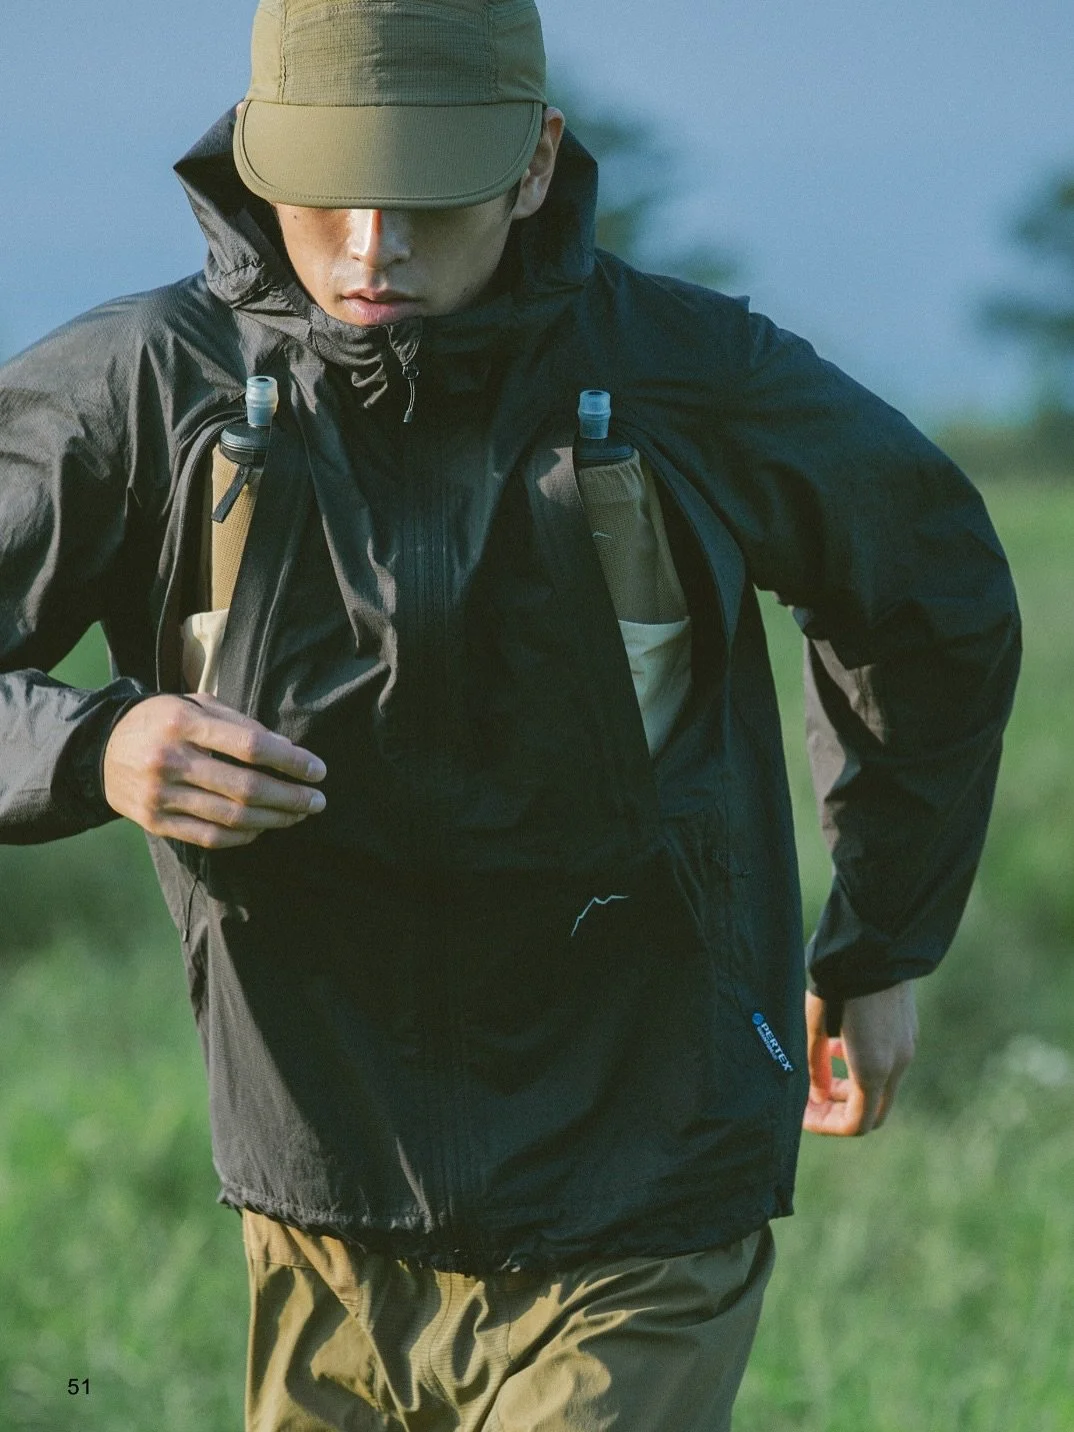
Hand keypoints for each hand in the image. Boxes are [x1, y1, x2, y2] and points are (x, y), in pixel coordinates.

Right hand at [103, 692, 326, 848]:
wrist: (100, 749)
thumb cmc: (161, 721)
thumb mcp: (195, 705)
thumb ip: (239, 723)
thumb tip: (288, 750)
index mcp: (183, 723)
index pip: (249, 745)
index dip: (290, 761)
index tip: (318, 770)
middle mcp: (170, 760)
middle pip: (245, 788)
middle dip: (290, 797)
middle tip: (317, 800)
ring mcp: (160, 795)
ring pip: (231, 817)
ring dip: (273, 819)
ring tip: (298, 814)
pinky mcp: (154, 822)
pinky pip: (209, 837)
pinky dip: (243, 836)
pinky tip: (263, 827)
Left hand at [803, 983, 917, 1135]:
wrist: (874, 940)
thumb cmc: (836, 983)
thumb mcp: (814, 1024)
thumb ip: (815, 1064)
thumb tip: (816, 1094)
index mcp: (874, 1068)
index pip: (856, 1124)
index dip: (826, 1124)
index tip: (802, 1112)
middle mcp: (898, 1063)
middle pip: (873, 1112)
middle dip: (840, 1111)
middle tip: (811, 1097)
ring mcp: (907, 1045)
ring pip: (882, 1088)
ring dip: (852, 1089)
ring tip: (822, 1069)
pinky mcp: (908, 1029)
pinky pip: (889, 1064)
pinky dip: (864, 1067)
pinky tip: (841, 1045)